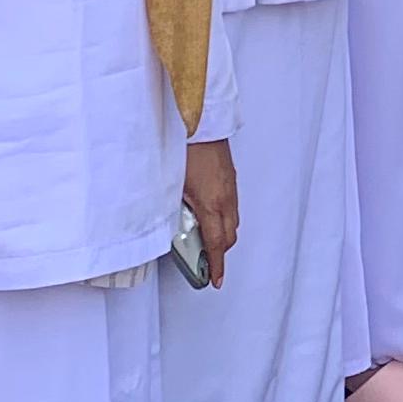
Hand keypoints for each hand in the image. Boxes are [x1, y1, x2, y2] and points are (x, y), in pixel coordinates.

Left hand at [183, 136, 238, 287]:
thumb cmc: (184, 150)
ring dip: (223, 233)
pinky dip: (225, 217)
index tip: (216, 280)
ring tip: (206, 237)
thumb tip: (169, 227)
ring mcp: (231, 188)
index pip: (217, 244)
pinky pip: (233, 205)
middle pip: (229, 236)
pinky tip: (210, 213)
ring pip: (233, 220)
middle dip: (220, 251)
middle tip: (207, 261)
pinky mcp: (231, 178)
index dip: (217, 265)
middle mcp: (226, 198)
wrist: (200, 122)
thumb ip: (174, 210)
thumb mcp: (172, 186)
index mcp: (211, 204)